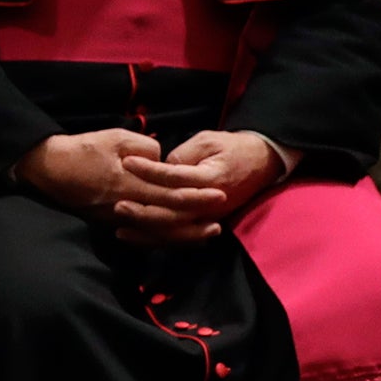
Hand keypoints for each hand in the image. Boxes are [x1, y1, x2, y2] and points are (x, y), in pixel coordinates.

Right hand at [16, 128, 230, 244]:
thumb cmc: (82, 149)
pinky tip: (180, 236)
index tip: (219, 191)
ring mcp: (120, 219)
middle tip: (221, 215)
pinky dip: (166, 238)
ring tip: (208, 231)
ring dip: (186, 233)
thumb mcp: (113, 137)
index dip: (197, 193)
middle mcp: (128, 206)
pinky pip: (145, 235)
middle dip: (198, 216)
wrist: (49, 169)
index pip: (171, 193)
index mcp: (129, 183)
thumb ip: (144, 146)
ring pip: (160, 232)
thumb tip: (163, 158)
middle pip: (170, 217)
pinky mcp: (112, 224)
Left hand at [113, 130, 282, 243]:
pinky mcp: (206, 222)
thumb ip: (184, 155)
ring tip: (120, 229)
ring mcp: (210, 217)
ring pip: (176, 231)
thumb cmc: (231, 148)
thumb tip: (160, 167)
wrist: (262, 162)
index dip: (150, 170)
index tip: (127, 161)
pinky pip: (181, 236)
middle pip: (175, 213)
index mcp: (212, 179)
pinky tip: (137, 239)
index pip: (176, 178)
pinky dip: (158, 240)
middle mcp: (212, 204)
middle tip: (118, 204)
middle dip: (144, 211)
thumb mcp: (207, 141)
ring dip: (148, 232)